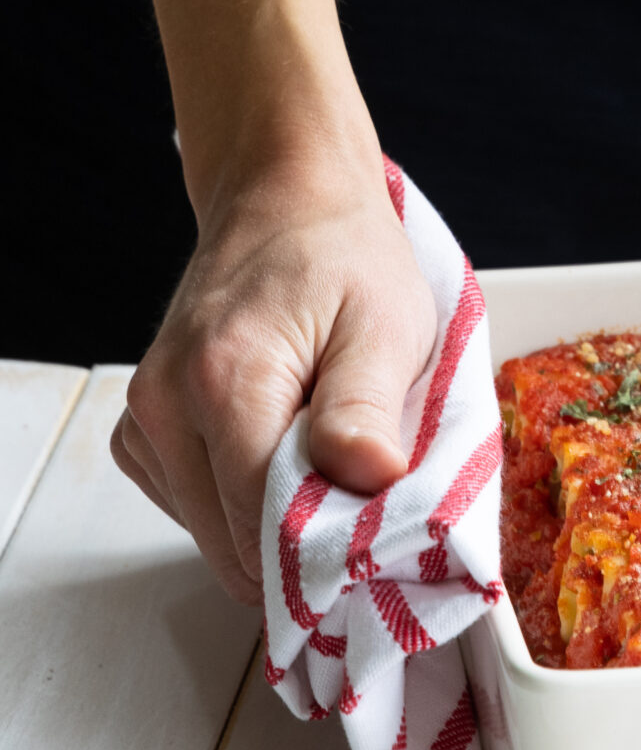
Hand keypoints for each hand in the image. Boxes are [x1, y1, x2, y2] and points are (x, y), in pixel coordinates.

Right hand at [112, 142, 438, 603]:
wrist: (288, 200)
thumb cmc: (343, 257)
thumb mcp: (386, 323)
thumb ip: (366, 409)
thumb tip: (369, 482)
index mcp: (225, 379)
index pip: (265, 529)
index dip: (330, 548)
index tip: (378, 536)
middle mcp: (165, 403)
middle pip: (233, 543)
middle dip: (305, 540)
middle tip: (362, 490)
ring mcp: (146, 418)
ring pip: (213, 534)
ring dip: (273, 518)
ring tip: (321, 449)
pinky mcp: (144, 430)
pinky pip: (194, 506)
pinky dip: (241, 499)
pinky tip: (279, 448)